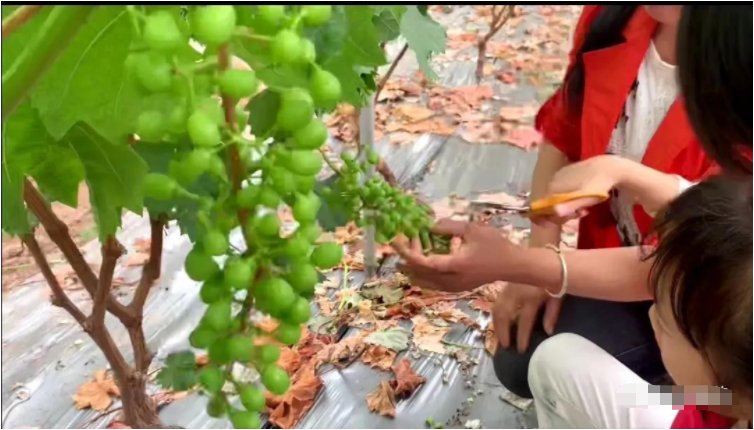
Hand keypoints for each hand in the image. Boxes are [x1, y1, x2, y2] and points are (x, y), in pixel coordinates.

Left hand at [391, 219, 519, 291]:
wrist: (512, 265)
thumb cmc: (495, 245)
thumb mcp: (472, 230)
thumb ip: (449, 227)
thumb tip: (429, 225)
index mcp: (454, 265)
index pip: (423, 262)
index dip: (407, 252)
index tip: (396, 240)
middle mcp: (451, 280)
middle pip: (420, 273)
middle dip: (408, 258)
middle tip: (400, 243)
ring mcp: (454, 287)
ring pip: (425, 281)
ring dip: (413, 268)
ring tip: (403, 257)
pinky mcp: (457, 288)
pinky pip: (433, 284)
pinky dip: (423, 275)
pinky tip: (418, 268)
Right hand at [492, 283, 562, 351]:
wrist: (545, 256)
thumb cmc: (555, 277)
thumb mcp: (558, 296)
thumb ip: (551, 314)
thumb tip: (548, 332)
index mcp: (531, 296)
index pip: (524, 321)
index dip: (522, 337)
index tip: (520, 350)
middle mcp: (516, 293)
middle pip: (504, 315)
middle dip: (502, 332)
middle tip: (505, 346)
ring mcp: (508, 288)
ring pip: (496, 308)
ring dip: (496, 324)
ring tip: (499, 337)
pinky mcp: (505, 285)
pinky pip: (496, 302)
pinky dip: (495, 314)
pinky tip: (498, 322)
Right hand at [530, 155, 626, 226]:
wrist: (609, 167)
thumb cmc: (598, 186)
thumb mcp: (584, 200)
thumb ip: (567, 208)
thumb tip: (553, 213)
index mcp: (553, 189)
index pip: (540, 210)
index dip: (548, 219)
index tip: (565, 220)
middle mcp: (551, 182)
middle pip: (549, 205)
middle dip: (563, 213)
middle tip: (580, 213)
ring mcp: (558, 177)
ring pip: (556, 199)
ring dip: (568, 207)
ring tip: (584, 207)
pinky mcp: (565, 173)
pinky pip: (561, 191)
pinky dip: (570, 198)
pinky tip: (582, 197)